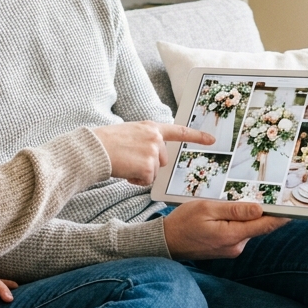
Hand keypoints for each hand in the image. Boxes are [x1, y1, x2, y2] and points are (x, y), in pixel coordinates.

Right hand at [92, 121, 215, 185]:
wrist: (95, 149)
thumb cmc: (107, 142)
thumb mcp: (130, 133)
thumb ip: (146, 140)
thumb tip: (154, 158)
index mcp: (151, 127)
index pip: (179, 131)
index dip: (196, 136)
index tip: (212, 139)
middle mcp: (155, 138)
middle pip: (163, 160)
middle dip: (149, 164)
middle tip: (130, 159)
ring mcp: (153, 152)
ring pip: (154, 171)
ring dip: (141, 172)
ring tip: (125, 163)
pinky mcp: (148, 167)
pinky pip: (146, 180)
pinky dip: (136, 180)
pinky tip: (125, 171)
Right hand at [162, 199, 288, 258]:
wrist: (166, 242)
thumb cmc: (184, 222)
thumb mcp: (207, 209)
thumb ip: (234, 210)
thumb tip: (260, 209)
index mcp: (232, 235)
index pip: (265, 225)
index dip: (281, 216)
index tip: (295, 208)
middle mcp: (236, 246)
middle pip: (257, 226)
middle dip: (257, 211)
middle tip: (251, 194)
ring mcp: (232, 249)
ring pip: (247, 228)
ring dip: (243, 217)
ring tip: (222, 207)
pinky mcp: (227, 249)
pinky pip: (238, 233)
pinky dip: (235, 223)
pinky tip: (219, 217)